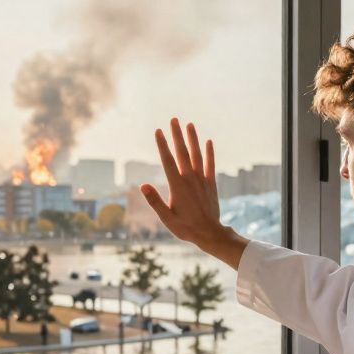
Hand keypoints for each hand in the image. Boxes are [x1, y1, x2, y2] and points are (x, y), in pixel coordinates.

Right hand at [142, 118, 246, 267]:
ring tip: (189, 124)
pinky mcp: (211, 184)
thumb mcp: (166, 218)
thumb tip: (143, 185)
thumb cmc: (185, 228)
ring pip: (196, 155)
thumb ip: (155, 201)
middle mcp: (190, 179)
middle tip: (173, 119)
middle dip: (177, 135)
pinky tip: (208, 141)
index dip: (163, 145)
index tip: (158, 131)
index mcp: (177, 186)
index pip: (168, 161)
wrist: (209, 233)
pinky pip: (210, 165)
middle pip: (182, 153)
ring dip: (193, 139)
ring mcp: (202, 180)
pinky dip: (209, 153)